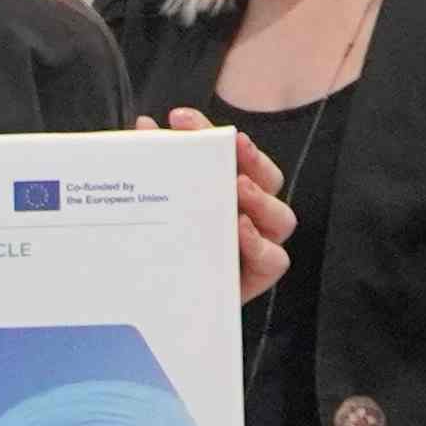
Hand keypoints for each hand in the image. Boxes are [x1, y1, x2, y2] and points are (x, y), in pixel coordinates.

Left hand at [163, 107, 294, 301]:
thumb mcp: (157, 204)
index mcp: (230, 189)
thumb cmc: (164, 249)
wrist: (157, 305)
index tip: (182, 120)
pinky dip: (259, 244)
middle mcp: (250, 213)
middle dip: (251, 159)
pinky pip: (274, 260)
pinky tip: (239, 232)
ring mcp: (258, 245)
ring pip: (281, 217)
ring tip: (238, 189)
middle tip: (231, 146)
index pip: (234, 155)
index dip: (212, 133)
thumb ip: (157, 168)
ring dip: (261, 199)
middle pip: (267, 179)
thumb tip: (144, 125)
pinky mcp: (256, 278)